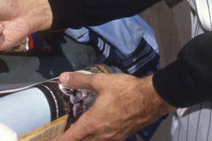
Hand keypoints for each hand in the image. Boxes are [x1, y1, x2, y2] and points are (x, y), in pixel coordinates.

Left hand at [57, 72, 174, 140]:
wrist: (152, 99)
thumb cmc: (126, 90)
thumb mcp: (101, 81)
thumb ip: (80, 81)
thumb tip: (63, 77)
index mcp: (93, 123)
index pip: (71, 138)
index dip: (59, 140)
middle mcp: (101, 135)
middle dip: (72, 140)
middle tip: (64, 134)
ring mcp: (113, 138)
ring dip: (85, 138)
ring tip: (80, 132)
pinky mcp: (123, 136)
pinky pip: (105, 140)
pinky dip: (97, 137)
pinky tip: (99, 129)